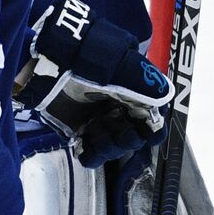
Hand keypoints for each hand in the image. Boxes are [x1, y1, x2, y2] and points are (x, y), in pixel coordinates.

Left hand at [16, 0, 172, 167]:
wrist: (49, 63)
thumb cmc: (87, 60)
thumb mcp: (121, 68)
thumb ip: (146, 84)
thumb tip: (164, 99)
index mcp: (135, 89)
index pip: (153, 118)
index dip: (150, 128)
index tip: (140, 130)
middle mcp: (119, 105)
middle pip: (135, 136)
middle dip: (126, 138)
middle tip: (111, 128)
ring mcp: (99, 117)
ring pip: (114, 147)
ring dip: (108, 147)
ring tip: (95, 135)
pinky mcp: (78, 128)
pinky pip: (91, 152)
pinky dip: (91, 154)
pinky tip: (84, 147)